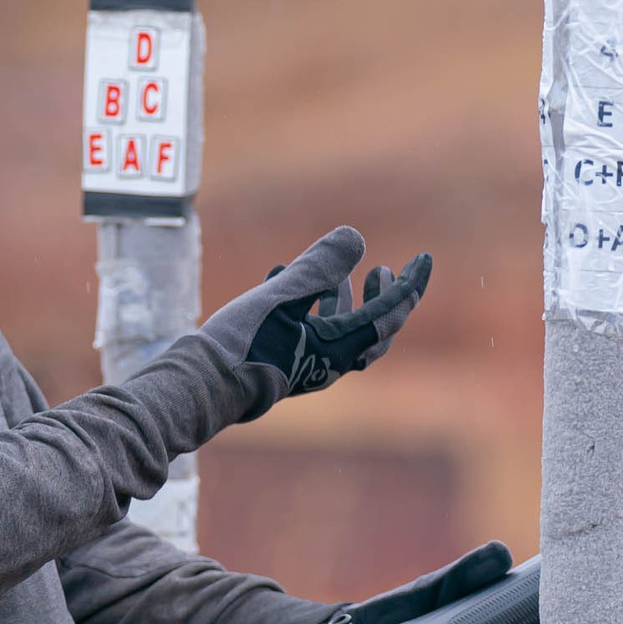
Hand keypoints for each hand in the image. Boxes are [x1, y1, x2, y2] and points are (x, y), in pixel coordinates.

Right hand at [198, 227, 430, 418]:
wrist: (199, 386)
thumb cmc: (242, 344)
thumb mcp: (281, 297)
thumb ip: (318, 267)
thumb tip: (354, 237)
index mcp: (339, 349)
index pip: (389, 314)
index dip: (409, 284)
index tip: (424, 258)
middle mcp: (328, 362)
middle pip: (372, 330)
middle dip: (381, 297)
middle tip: (381, 269)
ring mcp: (304, 364)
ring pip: (336, 330)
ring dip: (341, 298)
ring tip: (332, 271)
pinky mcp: (280, 361)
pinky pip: (305, 331)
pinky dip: (304, 304)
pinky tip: (281, 275)